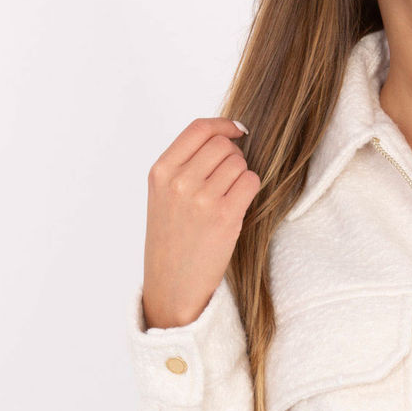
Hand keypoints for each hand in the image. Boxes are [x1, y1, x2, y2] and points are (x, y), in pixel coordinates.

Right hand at [141, 117, 260, 329]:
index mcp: (160, 172)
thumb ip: (185, 165)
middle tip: (228, 180)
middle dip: (234, 157)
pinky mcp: (225, 217)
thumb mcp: (163, 196)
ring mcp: (202, 199)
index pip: (199, 129)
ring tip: (229, 198)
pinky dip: (250, 190)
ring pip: (239, 163)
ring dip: (242, 176)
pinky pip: (251, 182)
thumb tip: (226, 136)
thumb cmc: (172, 240)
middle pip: (223, 145)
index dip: (224, 125)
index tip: (238, 131)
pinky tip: (238, 206)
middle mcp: (179, 182)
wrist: (172, 285)